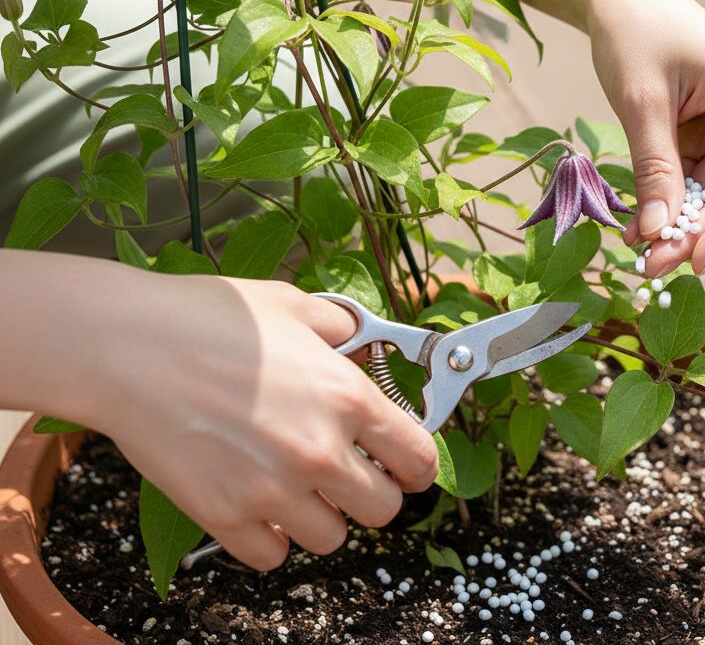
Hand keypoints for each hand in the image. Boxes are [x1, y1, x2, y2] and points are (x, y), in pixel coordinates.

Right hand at [93, 274, 437, 569]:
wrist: (129, 347)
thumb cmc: (209, 317)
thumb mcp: (293, 304)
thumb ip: (342, 328)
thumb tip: (362, 345)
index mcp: (348, 396)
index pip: (419, 459)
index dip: (418, 464)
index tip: (407, 464)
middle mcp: (321, 452)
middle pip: (384, 510)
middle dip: (373, 491)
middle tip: (350, 472)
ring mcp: (273, 491)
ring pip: (332, 539)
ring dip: (323, 515)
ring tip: (297, 483)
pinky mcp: (225, 518)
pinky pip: (272, 556)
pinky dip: (271, 537)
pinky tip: (258, 499)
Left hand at [478, 0, 704, 282]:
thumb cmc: (633, 32)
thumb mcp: (641, 103)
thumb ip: (655, 171)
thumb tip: (657, 239)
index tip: (692, 264)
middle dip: (695, 232)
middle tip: (651, 268)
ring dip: (681, 222)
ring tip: (642, 254)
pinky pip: (700, 174)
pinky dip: (672, 200)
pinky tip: (643, 225)